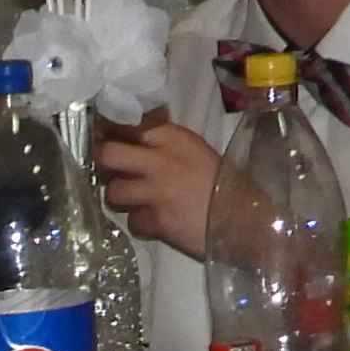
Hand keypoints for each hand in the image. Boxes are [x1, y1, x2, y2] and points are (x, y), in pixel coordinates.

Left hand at [86, 117, 219, 255]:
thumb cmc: (223, 183)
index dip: (112, 133)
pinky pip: (132, 222)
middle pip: (109, 154)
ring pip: (113, 192)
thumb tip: (131, 143)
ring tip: (138, 202)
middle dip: (105, 165)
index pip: (128, 125)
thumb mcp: (195, 151)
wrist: (245, 218)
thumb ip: (165, 146)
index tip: (107, 139)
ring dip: (121, 199)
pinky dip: (142, 224)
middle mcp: (160, 159)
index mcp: (173, 137)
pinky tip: (157, 222)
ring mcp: (156, 190)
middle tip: (113, 173)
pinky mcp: (156, 220)